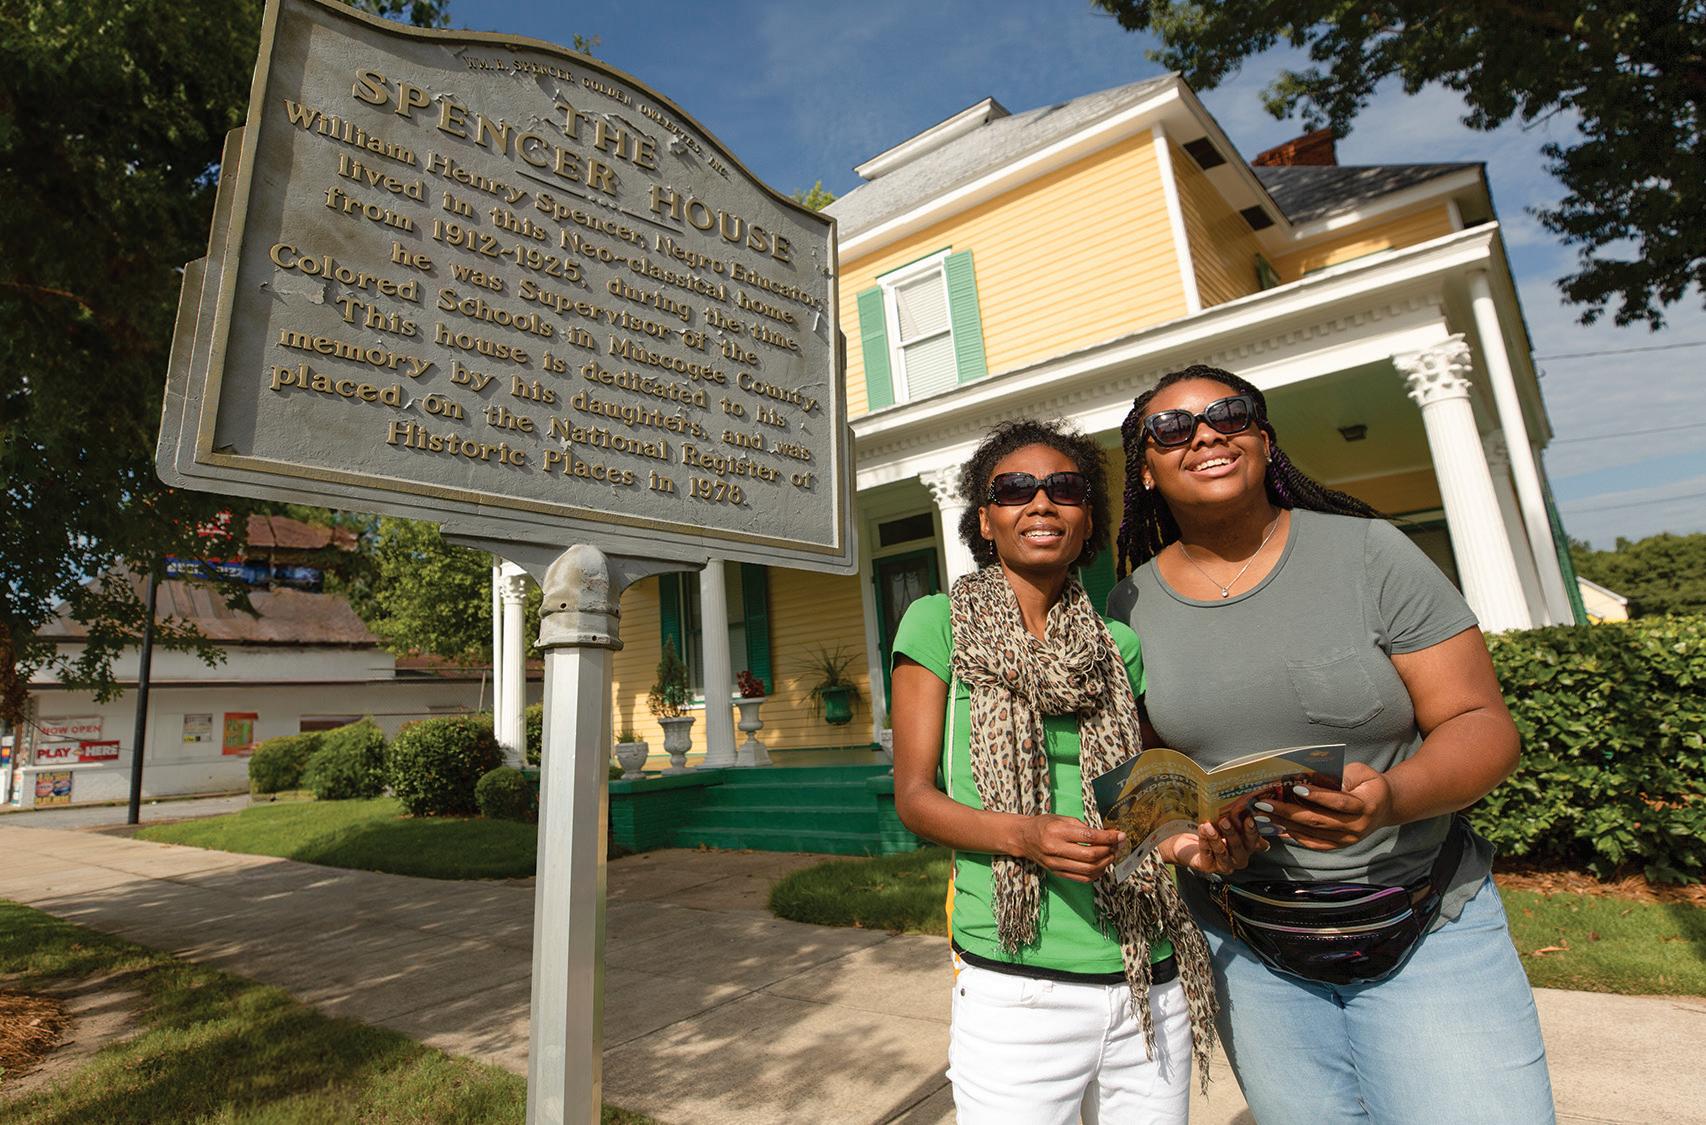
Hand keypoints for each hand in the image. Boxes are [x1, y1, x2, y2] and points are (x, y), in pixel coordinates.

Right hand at [1015, 815, 1124, 882]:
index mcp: (1058, 831)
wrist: (1023, 838)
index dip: (1108, 837)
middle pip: (1091, 855)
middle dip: (1109, 850)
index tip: (1120, 835)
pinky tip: (1101, 865)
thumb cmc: (1044, 825)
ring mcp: (1056, 864)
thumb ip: (1083, 827)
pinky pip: (1082, 878)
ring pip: (1089, 869)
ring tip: (1111, 854)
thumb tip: (1106, 835)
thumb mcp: (1062, 818)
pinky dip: (1096, 873)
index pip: (1089, 837)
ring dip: (1105, 863)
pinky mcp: (1058, 873)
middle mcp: (1056, 849)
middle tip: (1116, 845)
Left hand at [1160, 814, 1265, 875]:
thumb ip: (1238, 821)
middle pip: (1238, 848)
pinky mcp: (1208, 867)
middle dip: (1231, 834)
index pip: (1253, 841)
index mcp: (1247, 849)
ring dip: (1215, 838)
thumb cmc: (1217, 836)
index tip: (1248, 818)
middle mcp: (1238, 860)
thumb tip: (1246, 808)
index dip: (1251, 831)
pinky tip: (1202, 830)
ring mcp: (1224, 866)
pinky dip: (1204, 840)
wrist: (1195, 848)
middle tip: (1224, 821)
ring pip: (1222, 853)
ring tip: (1209, 826)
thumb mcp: (1228, 827)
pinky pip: (1206, 853)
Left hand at [1260, 762, 1393, 849]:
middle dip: (1288, 812)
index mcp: (1365, 806)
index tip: (1295, 788)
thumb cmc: (1369, 784)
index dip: (1317, 796)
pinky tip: (1277, 827)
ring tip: (1264, 815)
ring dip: (1285, 824)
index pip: (1338, 802)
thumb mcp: (1361, 772)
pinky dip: (1295, 835)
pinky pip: (1314, 843)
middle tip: (1265, 804)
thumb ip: (1340, 775)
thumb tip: (1309, 777)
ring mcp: (1348, 839)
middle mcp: (1356, 827)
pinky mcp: (1340, 845)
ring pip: (1313, 833)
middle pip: (1319, 820)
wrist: (1386, 807)